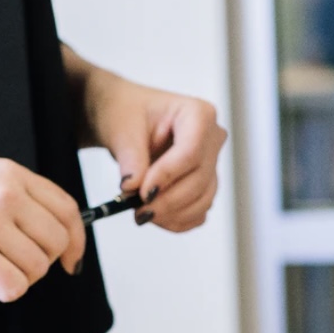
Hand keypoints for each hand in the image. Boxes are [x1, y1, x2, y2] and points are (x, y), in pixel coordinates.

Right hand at [0, 158, 85, 302]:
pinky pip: (14, 286)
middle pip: (56, 242)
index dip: (76, 239)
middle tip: (15, 265)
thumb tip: (53, 233)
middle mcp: (6, 195)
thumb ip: (15, 197)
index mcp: (10, 174)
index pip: (66, 209)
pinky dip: (3, 291)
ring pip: (36, 268)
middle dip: (41, 263)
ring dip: (18, 277)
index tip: (70, 258)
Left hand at [83, 69, 226, 231]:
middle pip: (199, 179)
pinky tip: (156, 217)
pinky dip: (178, 220)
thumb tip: (133, 187)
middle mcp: (212, 138)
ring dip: (172, 214)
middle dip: (167, 200)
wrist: (124, 120)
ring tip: (141, 213)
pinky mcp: (204, 185)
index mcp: (198, 113)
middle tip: (137, 210)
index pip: (191, 152)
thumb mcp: (122, 129)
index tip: (142, 193)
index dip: (167, 176)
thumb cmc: (126, 112)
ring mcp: (211, 163)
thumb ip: (130, 157)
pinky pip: (199, 211)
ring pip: (203, 199)